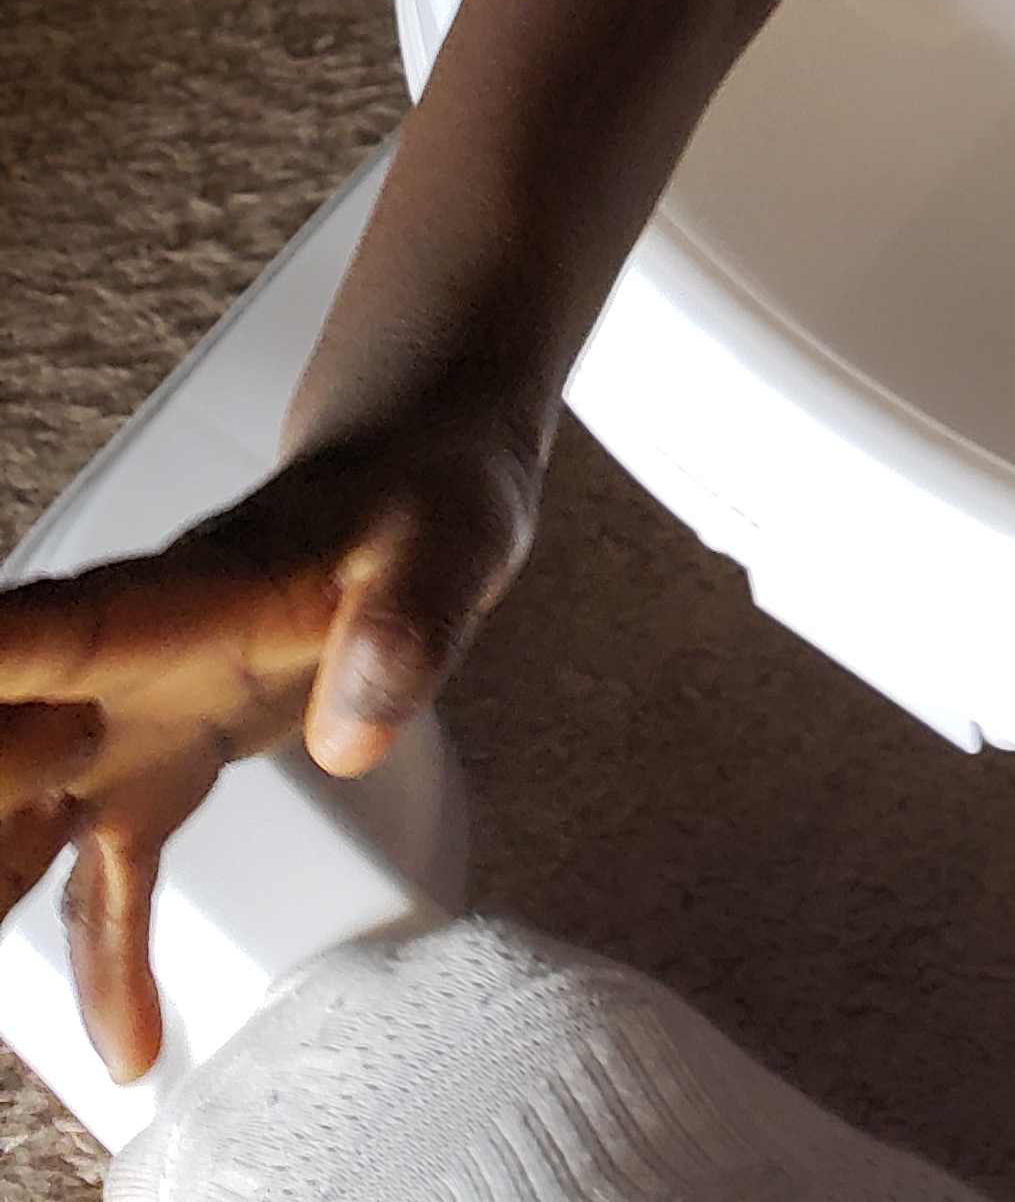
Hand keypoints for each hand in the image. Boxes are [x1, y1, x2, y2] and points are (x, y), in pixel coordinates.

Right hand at [0, 415, 540, 1082]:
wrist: (415, 483)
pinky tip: (132, 1049)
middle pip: (8, 744)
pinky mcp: (162, 770)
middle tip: (11, 856)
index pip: (65, 633)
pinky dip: (111, 966)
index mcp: (186, 594)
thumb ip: (404, 625)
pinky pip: (111, 884)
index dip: (1, 663)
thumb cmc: (424, 501)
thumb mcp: (451, 542)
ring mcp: (133, 721)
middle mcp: (129, 663)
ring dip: (0, 887)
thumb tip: (353, 736)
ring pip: (20, 824)